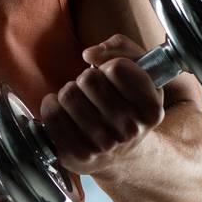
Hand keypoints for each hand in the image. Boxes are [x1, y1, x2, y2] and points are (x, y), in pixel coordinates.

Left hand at [38, 33, 164, 175]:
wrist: (118, 152)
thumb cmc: (124, 103)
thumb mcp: (137, 71)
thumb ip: (120, 47)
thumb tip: (90, 54)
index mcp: (151, 109)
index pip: (118, 67)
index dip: (108, 67)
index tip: (111, 78)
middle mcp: (130, 130)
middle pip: (89, 79)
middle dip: (86, 79)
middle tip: (92, 92)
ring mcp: (104, 145)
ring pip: (68, 94)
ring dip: (68, 92)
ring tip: (79, 103)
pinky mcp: (77, 154)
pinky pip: (52, 115)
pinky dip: (50, 105)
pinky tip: (62, 111)